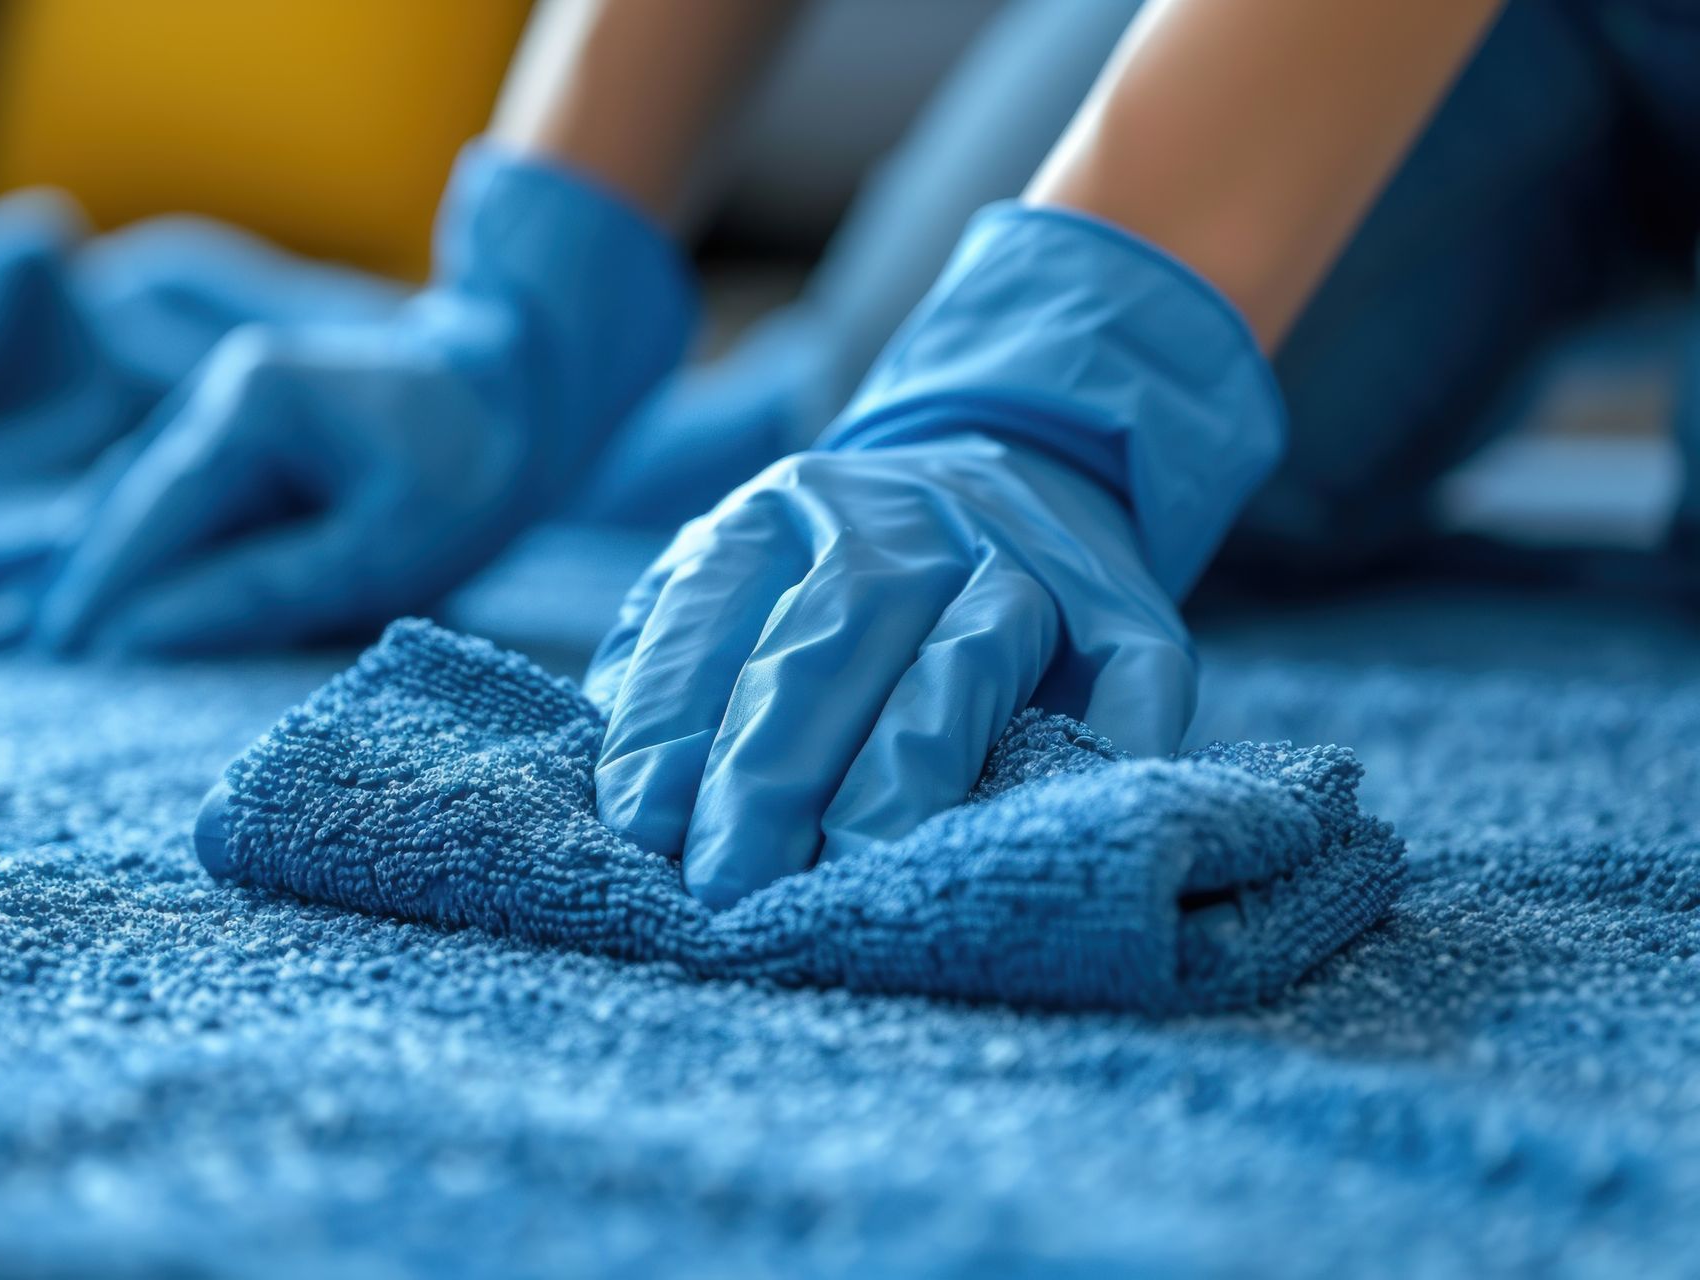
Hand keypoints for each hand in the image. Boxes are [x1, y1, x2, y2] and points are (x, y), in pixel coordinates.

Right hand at [0, 145, 695, 654]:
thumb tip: (140, 636)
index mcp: (252, 407)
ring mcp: (221, 412)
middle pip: (118, 506)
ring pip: (128, 503)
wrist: (516, 391)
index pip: (155, 517)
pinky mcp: (237, 440)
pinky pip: (160, 503)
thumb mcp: (386, 546)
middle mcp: (218, 398)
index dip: (98, 593)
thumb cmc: (469, 471)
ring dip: (62, 566)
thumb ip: (262, 588)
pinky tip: (55, 590)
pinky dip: (111, 548)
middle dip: (50, 582)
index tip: (47, 661)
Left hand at [585, 198, 1284, 909]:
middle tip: (729, 893)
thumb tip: (629, 801)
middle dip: (770, 777)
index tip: (645, 831)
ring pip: (962, 663)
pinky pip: (1125, 680)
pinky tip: (1048, 828)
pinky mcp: (1127, 613)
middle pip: (829, 644)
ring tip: (848, 883)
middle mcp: (900, 523)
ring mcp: (1023, 561)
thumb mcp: (733, 575)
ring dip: (903, 776)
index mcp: (780, 512)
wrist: (1016, 465)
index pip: (713, 615)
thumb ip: (671, 661)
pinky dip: (1102, 750)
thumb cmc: (836, 574)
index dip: (671, 723)